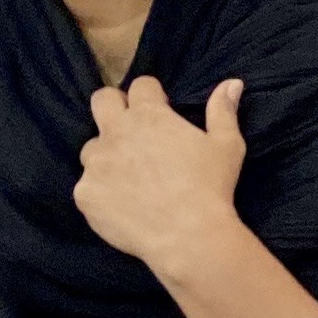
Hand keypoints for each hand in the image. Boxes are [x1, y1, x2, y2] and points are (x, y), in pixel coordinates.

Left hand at [73, 76, 246, 280]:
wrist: (186, 235)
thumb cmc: (210, 187)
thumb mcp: (227, 145)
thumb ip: (223, 110)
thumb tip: (232, 82)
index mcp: (149, 116)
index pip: (141, 85)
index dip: (152, 95)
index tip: (161, 109)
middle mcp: (116, 133)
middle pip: (101, 100)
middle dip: (113, 106)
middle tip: (132, 129)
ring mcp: (96, 164)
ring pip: (91, 148)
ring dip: (107, 155)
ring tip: (128, 177)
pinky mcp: (84, 193)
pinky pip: (87, 186)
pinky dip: (101, 192)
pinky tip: (122, 205)